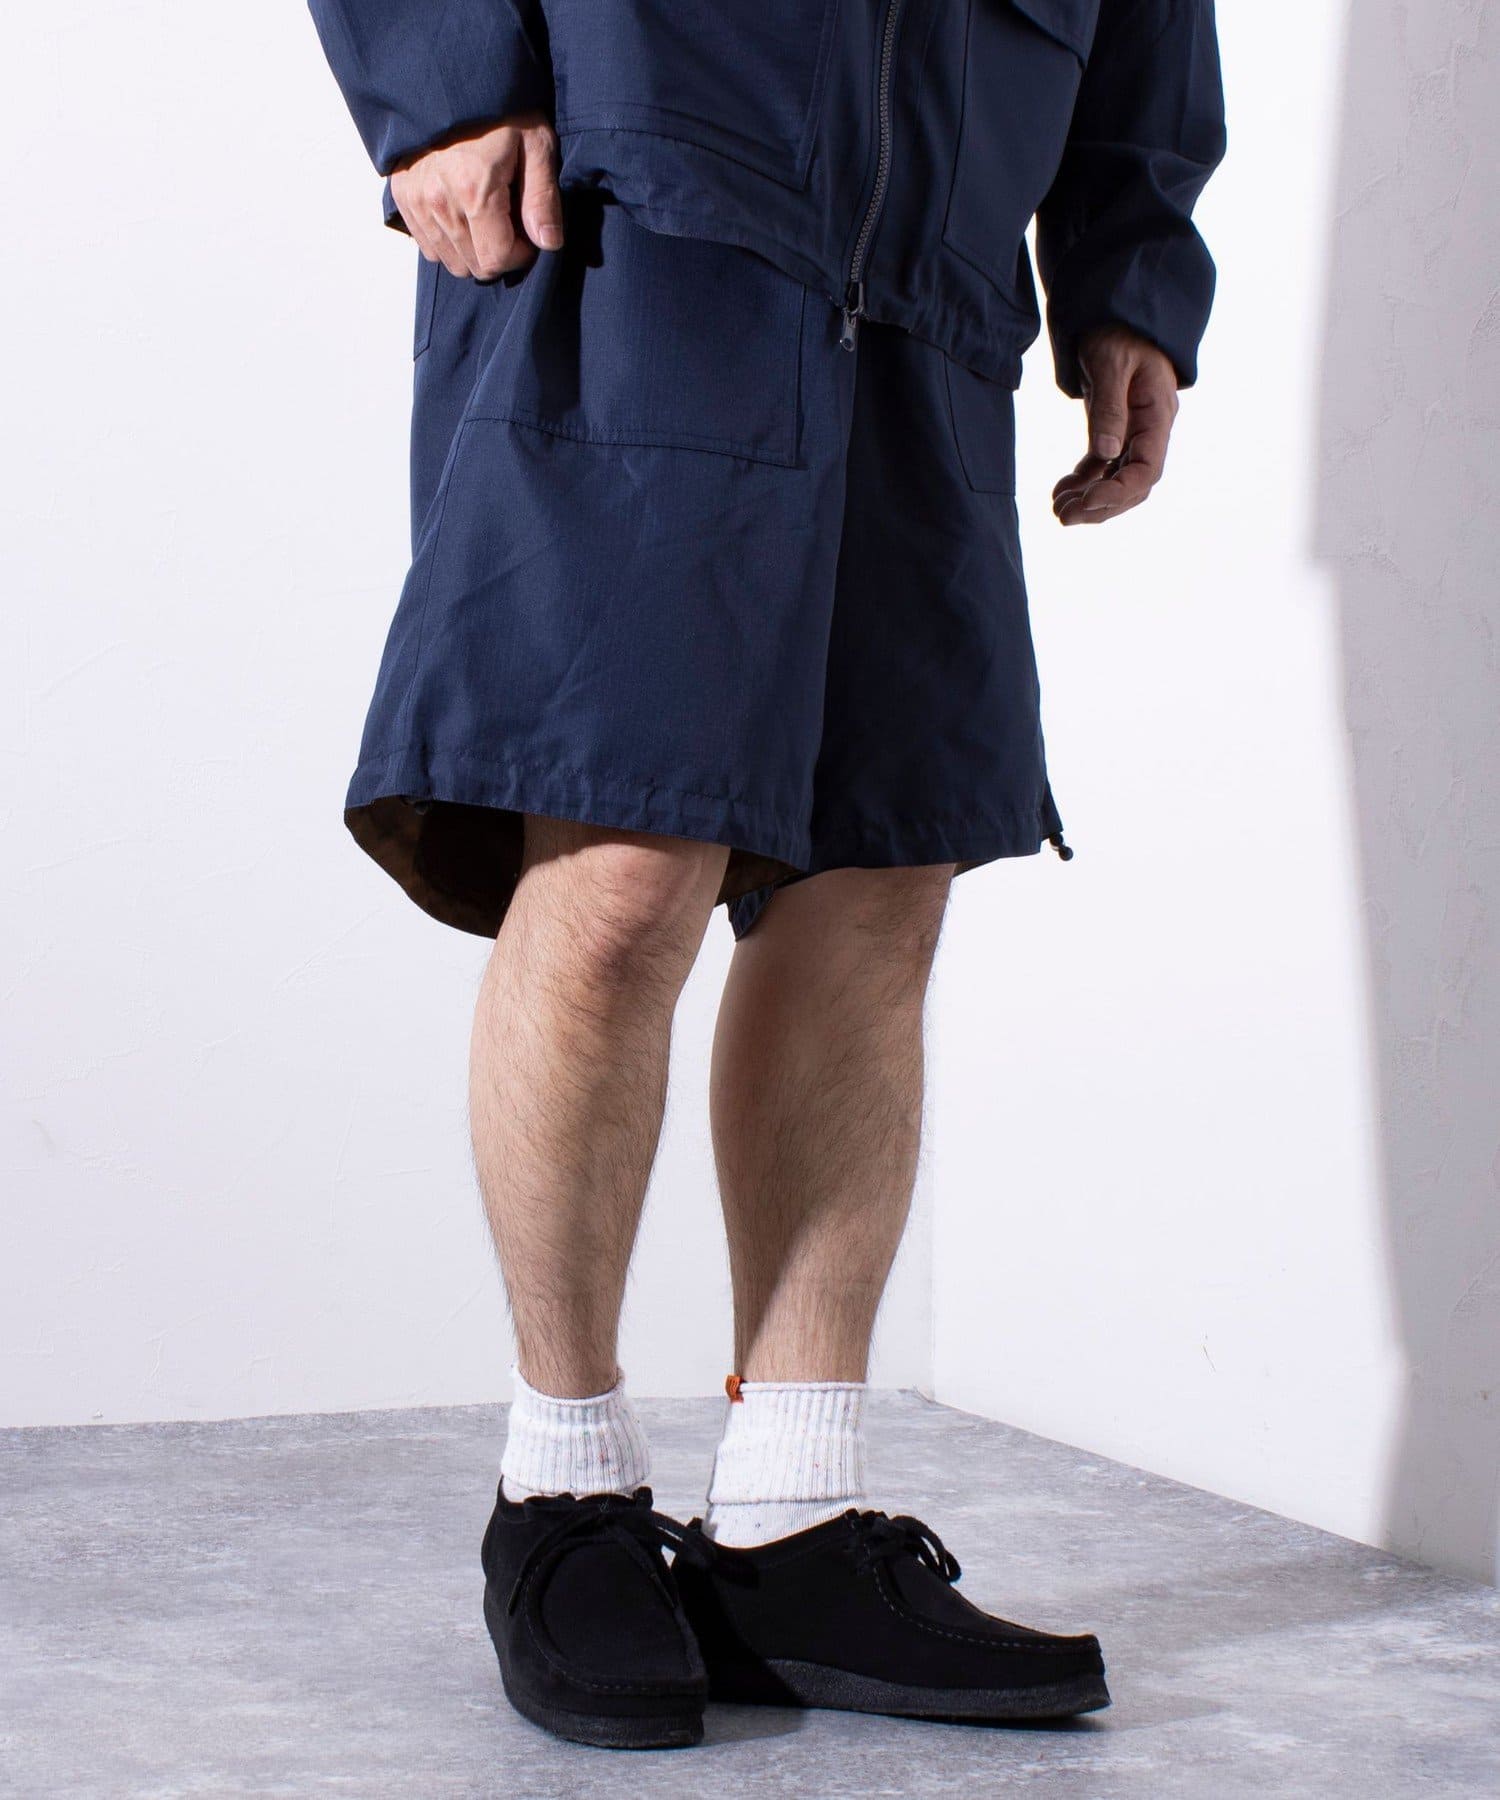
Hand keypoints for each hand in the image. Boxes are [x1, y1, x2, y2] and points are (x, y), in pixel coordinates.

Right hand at [391, 114, 562, 279]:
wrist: (450, 76)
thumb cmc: (499, 109)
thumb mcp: (536, 144)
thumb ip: (543, 199)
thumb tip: (547, 244)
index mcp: (474, 191)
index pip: (496, 260)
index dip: (520, 255)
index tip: (528, 233)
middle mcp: (439, 202)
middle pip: (473, 266)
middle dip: (498, 253)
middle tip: (509, 223)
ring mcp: (416, 200)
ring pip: (449, 260)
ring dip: (473, 250)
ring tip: (486, 216)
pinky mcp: (402, 196)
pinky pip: (426, 245)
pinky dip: (447, 240)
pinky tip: (461, 214)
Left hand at [1052, 327, 1179, 525]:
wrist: (1116, 314)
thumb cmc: (1118, 331)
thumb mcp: (1110, 363)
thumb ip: (1109, 408)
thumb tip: (1106, 454)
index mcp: (1157, 415)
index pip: (1146, 469)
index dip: (1119, 492)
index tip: (1088, 502)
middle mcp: (1150, 430)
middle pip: (1133, 485)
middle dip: (1100, 506)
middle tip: (1064, 517)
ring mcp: (1133, 433)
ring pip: (1116, 480)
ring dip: (1088, 499)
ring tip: (1058, 509)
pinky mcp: (1114, 431)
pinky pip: (1101, 466)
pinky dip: (1082, 482)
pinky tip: (1060, 492)